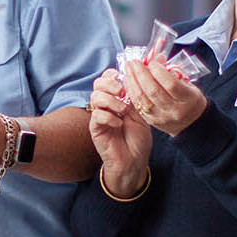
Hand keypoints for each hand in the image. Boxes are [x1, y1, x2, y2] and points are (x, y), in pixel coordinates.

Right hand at [89, 70, 149, 195]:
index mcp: (116, 100)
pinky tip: (119, 123)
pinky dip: (109, 116)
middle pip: (98, 85)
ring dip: (111, 100)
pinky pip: (96, 115)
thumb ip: (133, 99)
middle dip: (110, 84)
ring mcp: (99, 116)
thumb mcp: (140, 115)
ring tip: (123, 110)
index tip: (122, 78)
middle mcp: (106, 106)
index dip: (112, 75)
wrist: (134, 161)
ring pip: (95, 97)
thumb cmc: (138, 140)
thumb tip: (131, 81)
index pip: (107, 79)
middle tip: (122, 92)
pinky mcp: (95, 128)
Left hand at [122, 57, 205, 136]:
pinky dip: (131, 91)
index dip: (159, 71)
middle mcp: (174, 110)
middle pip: (153, 91)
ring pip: (142, 98)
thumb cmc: (189, 100)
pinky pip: (137, 104)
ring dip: (132, 81)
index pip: (171, 84)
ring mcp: (161, 117)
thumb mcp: (188, 84)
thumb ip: (173, 72)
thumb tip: (158, 59)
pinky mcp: (151, 120)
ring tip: (128, 68)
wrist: (189, 123)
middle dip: (141, 73)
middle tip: (135, 62)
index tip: (152, 62)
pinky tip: (128, 80)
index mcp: (188, 99)